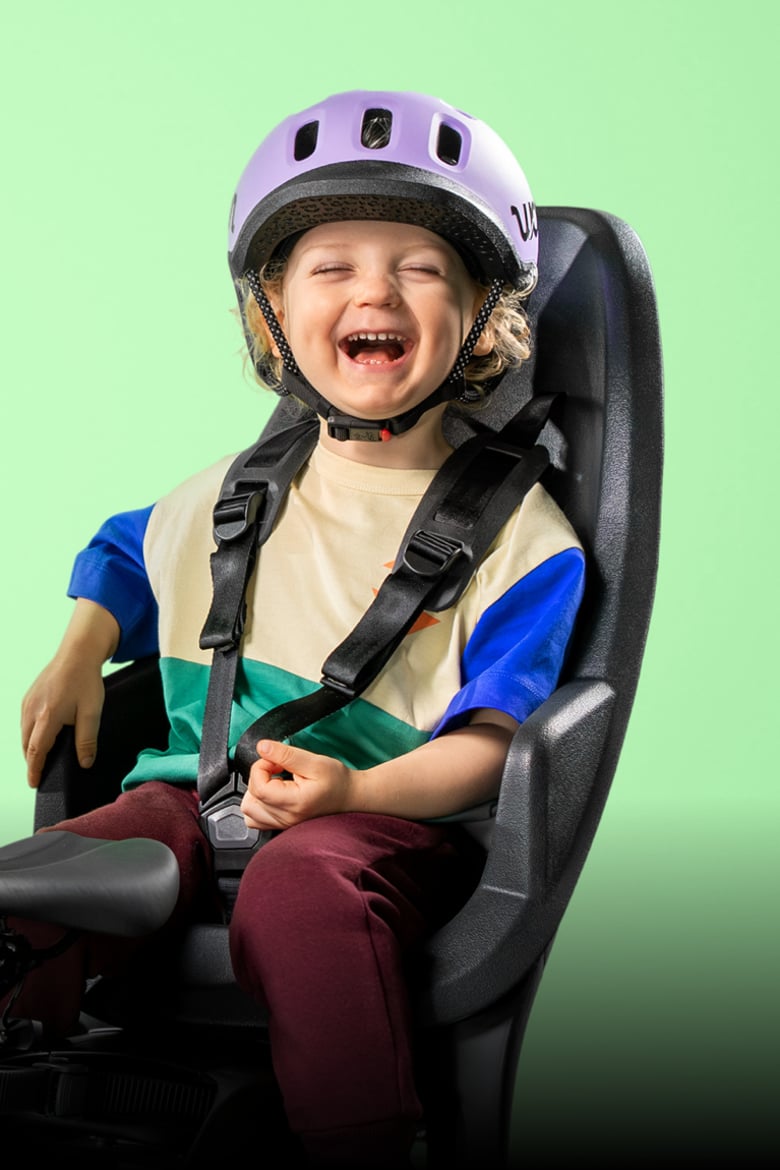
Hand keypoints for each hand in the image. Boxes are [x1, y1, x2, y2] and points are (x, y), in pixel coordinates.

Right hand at [21, 654, 104, 787]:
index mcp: (48, 716)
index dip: (35, 770)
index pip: (37, 751)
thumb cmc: (85, 680)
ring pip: (24, 733)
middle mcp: (32, 710)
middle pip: (28, 745)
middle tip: (40, 774)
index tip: (35, 783)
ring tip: (41, 759)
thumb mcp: (92, 712)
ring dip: (31, 748)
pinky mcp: (29, 696)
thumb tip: (85, 763)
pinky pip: (25, 722)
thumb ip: (87, 740)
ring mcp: (28, 702)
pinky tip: (41, 737)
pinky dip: (30, 734)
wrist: (78, 653)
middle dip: (32, 761)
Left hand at [240, 739, 358, 830]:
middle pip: (250, 800)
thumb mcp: (314, 761)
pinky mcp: (283, 825)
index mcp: (293, 803)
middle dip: (259, 778)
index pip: (257, 786)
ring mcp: (283, 824)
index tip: (276, 761)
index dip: (261, 767)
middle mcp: (286, 818)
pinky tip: (273, 793)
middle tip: (277, 770)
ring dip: (256, 793)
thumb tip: (262, 747)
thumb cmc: (337, 781)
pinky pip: (256, 819)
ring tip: (275, 783)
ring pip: (249, 812)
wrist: (350, 796)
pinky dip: (259, 804)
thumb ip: (286, 754)